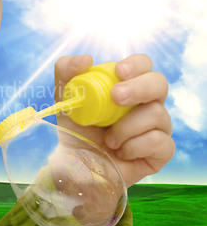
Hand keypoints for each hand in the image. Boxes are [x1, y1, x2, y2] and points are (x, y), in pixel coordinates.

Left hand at [54, 54, 174, 186]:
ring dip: (126, 127)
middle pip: (160, 83)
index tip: (119, 72)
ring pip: (157, 114)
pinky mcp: (161, 152)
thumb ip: (66, 71)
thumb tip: (86, 59)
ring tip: (108, 139)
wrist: (75, 166)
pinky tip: (120, 152)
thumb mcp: (64, 98)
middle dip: (139, 87)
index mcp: (127, 86)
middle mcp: (146, 104)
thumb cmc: (75, 130)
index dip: (137, 65)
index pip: (144, 65)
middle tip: (116, 97)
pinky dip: (135, 146)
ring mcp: (157, 127)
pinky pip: (161, 142)